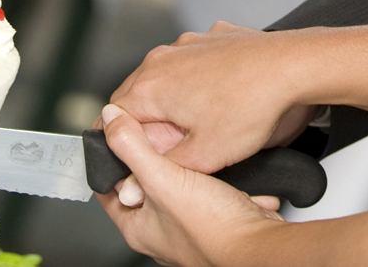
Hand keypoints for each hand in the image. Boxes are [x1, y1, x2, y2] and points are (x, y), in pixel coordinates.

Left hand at [96, 104, 283, 266]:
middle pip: (150, 185)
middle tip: (165, 137)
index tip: (119, 134)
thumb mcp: (164, 177)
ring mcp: (191, 230)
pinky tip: (232, 176)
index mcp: (137, 227)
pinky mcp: (219, 224)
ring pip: (185, 188)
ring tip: (200, 153)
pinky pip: (217, 197)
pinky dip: (226, 185)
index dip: (112, 158)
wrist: (258, 247)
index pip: (109, 187)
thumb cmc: (212, 227)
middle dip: (161, 159)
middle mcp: (161, 233)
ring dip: (196, 170)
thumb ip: (134, 148)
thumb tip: (110, 120)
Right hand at [108, 22, 317, 173]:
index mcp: (151, 84)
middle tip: (174, 144)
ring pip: (168, 76)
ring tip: (202, 121)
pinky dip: (202, 78)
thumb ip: (160, 170)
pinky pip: (196, 60)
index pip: (113, 117)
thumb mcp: (203, 156)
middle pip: (139, 95)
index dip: (124, 142)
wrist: (295, 66)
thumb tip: (130, 187)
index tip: (140, 155)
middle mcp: (164, 57)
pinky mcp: (215, 36)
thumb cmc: (252, 107)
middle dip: (151, 122)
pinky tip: (225, 95)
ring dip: (176, 99)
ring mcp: (191, 42)